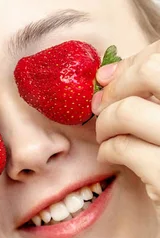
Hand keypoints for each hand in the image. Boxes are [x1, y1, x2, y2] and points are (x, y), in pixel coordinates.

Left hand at [92, 40, 159, 205]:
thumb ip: (151, 92)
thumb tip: (106, 74)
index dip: (133, 63)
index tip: (111, 79)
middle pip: (151, 71)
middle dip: (118, 86)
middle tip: (104, 105)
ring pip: (128, 110)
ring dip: (106, 122)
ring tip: (106, 135)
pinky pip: (123, 148)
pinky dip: (108, 150)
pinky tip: (111, 156)